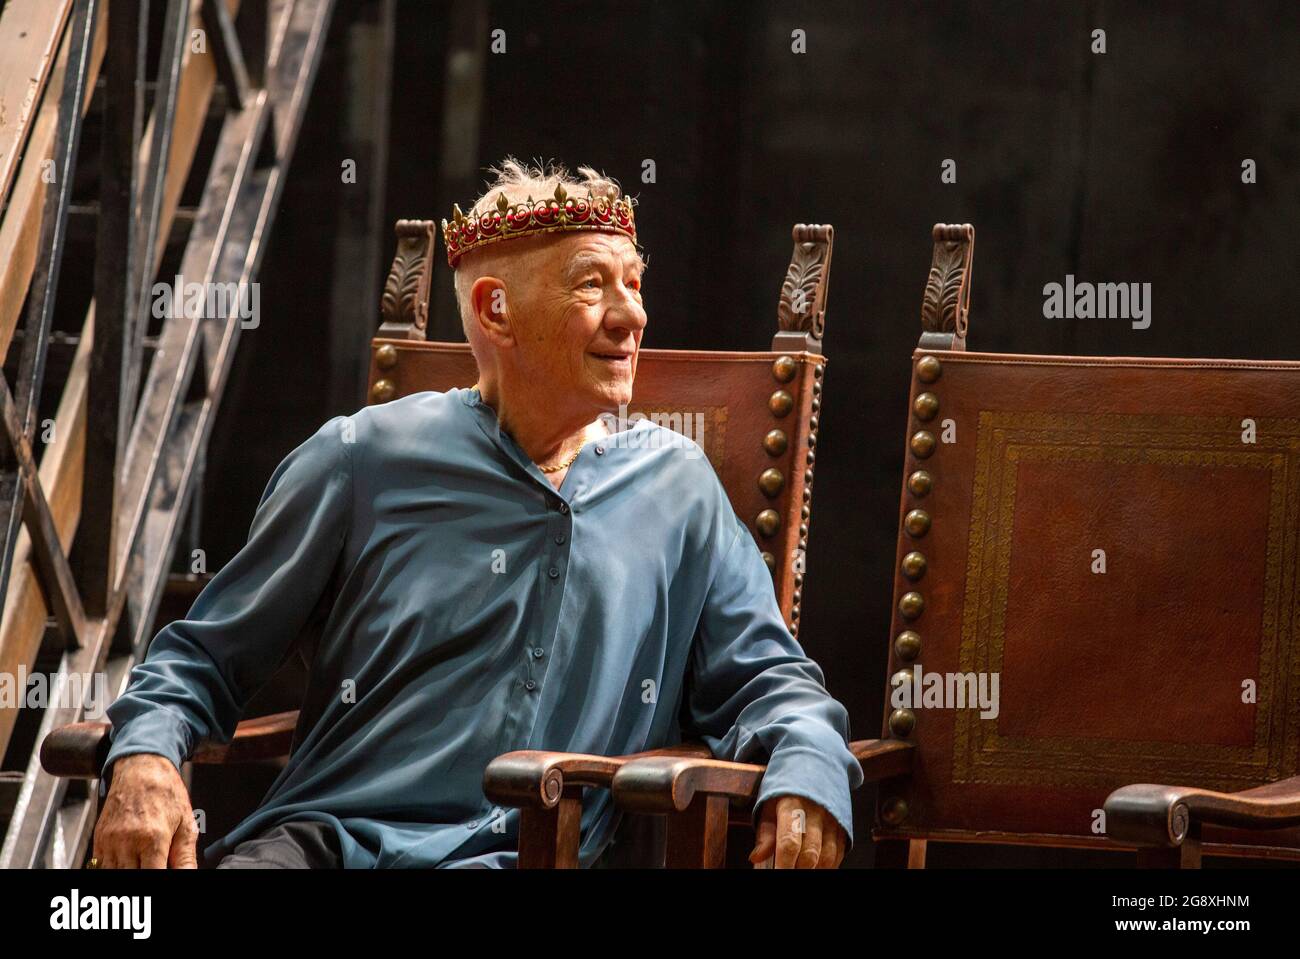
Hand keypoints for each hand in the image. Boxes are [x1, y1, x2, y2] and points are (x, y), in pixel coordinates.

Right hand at [93, 754, 197, 868]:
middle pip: (131, 878)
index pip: (152, 877)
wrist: (141, 768)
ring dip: (129, 873)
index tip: (164, 875)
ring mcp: (110, 842)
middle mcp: (128, 841)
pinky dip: (114, 869)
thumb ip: (186, 857)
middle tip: (155, 865)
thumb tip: (188, 876)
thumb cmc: (166, 792)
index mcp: (153, 838)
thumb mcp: (186, 823)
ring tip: (143, 862)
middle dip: (145, 875)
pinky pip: (102, 866)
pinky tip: (129, 861)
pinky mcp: (99, 840)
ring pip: (114, 875)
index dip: (158, 883)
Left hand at [749, 794, 845, 868]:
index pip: (789, 842)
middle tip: (788, 872)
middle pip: (809, 853)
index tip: (778, 873)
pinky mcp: (842, 826)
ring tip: (800, 869)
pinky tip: (816, 867)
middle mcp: (815, 812)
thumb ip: (765, 833)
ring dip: (814, 869)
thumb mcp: (769, 804)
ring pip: (826, 856)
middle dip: (798, 869)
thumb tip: (756, 858)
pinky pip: (838, 853)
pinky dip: (827, 866)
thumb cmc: (787, 789)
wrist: (815, 764)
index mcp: (792, 804)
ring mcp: (832, 819)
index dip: (783, 864)